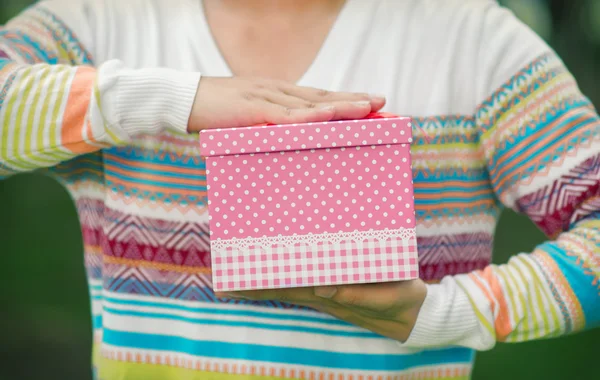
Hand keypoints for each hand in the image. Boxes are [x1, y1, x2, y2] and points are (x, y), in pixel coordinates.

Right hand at [188, 77, 385, 131]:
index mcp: (278, 93)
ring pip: (311, 102)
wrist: (183, 98)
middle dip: (353, 99)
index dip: (344, 98)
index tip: (369, 103)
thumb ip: (269, 126)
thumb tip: (287, 144)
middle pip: (322, 95)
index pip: (317, 96)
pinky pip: (285, 114)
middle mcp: (278, 91)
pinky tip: (329, 115)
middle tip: (382, 101)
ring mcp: (266, 97)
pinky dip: (308, 116)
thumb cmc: (215, 112)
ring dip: (341, 105)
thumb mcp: (247, 117)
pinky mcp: (253, 108)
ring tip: (368, 107)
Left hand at [215, 279, 426, 342]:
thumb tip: (324, 287)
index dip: (260, 287)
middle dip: (251, 287)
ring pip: (289, 287)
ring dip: (264, 285)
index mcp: (331, 296)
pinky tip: (277, 272)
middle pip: (280, 290)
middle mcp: (322, 296)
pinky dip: (285, 280)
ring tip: (238, 279)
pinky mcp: (336, 288)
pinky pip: (304, 283)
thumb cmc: (402, 301)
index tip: (233, 285)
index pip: (287, 290)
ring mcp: (327, 293)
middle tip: (221, 283)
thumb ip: (359, 293)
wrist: (413, 316)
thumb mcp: (388, 296)